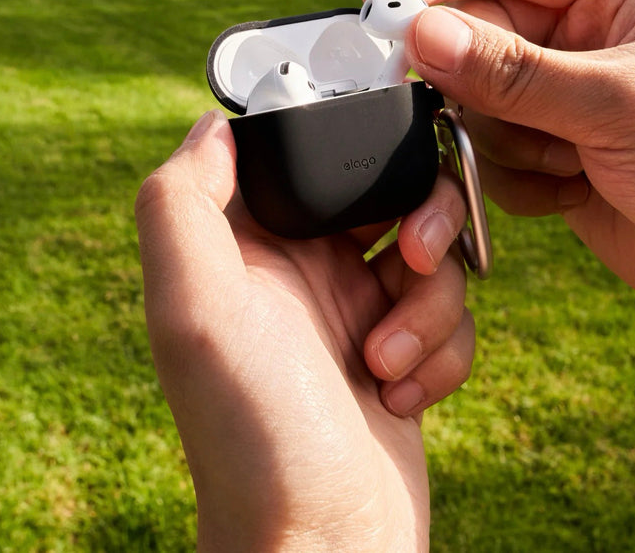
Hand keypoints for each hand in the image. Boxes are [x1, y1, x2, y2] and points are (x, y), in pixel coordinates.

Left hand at [136, 110, 473, 551]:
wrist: (327, 542)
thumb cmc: (254, 433)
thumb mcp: (193, 308)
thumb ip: (183, 203)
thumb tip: (214, 124)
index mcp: (246, 245)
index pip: (305, 157)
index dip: (347, 146)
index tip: (383, 165)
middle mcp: (299, 268)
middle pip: (386, 194)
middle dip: (416, 223)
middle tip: (409, 259)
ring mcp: (353, 307)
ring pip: (430, 253)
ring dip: (428, 306)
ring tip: (385, 364)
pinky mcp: (401, 346)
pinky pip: (451, 311)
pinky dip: (441, 350)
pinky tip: (400, 395)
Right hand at [363, 0, 634, 338]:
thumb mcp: (617, 105)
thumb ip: (513, 70)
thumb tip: (421, 34)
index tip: (380, 0)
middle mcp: (582, 39)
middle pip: (478, 31)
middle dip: (464, 74)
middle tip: (447, 103)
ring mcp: (562, 100)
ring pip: (475, 101)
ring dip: (500, 139)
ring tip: (564, 164)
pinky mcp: (550, 154)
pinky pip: (490, 154)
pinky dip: (514, 177)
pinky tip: (571, 192)